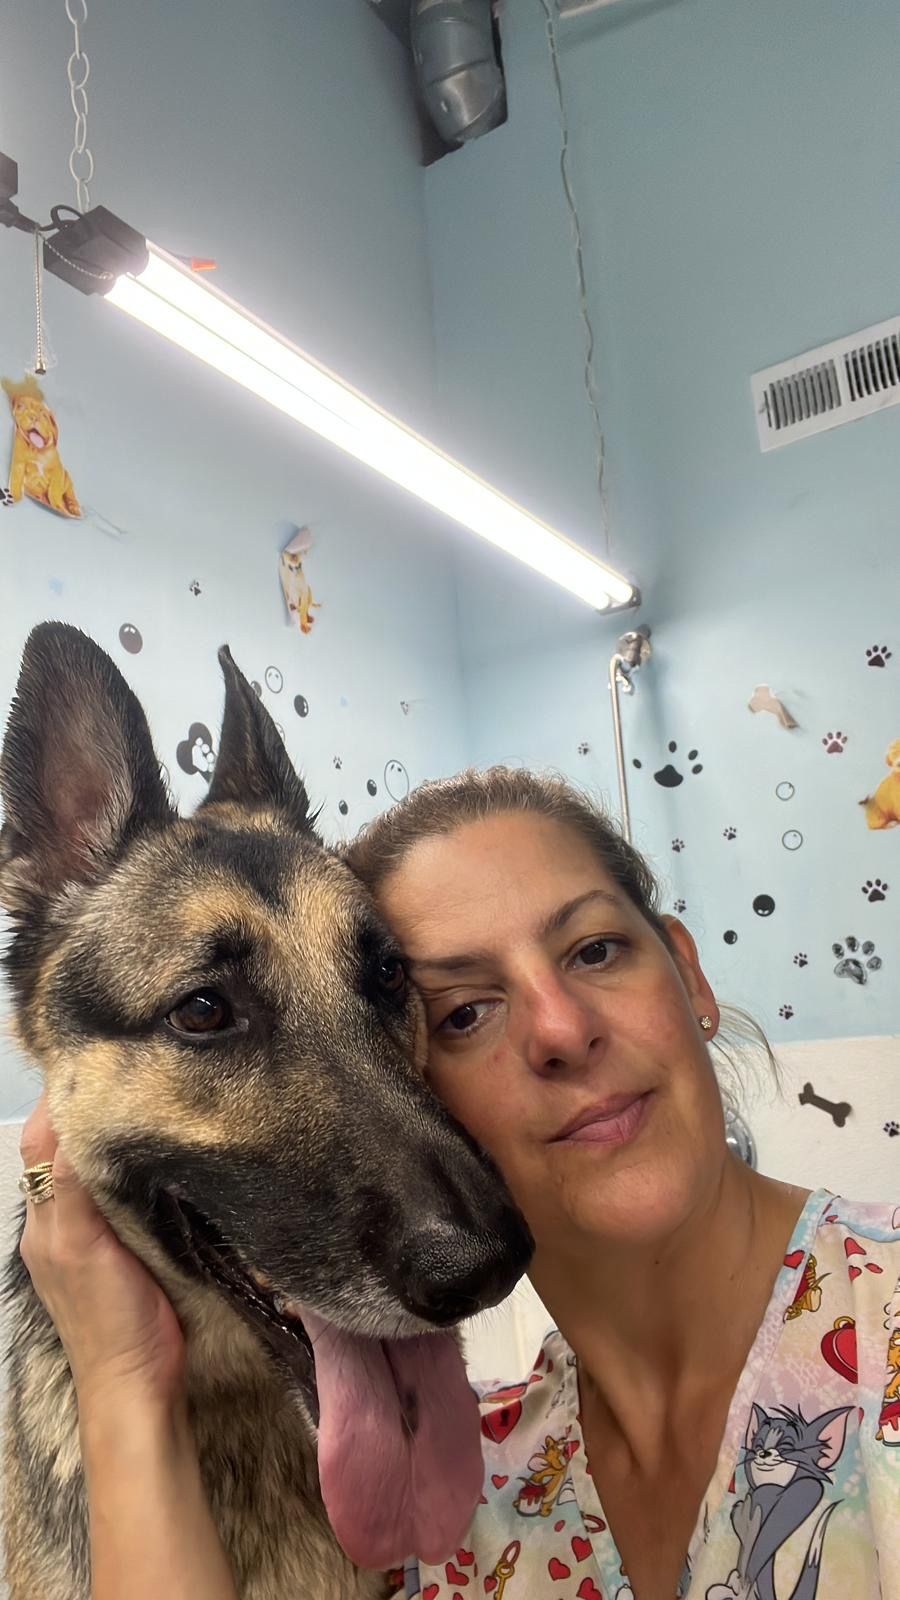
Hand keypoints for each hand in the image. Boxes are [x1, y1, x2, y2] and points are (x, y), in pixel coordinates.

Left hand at [19, 1093, 185, 1410]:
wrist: (137, 1387)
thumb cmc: (115, 1322)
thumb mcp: (84, 1246)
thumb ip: (74, 1186)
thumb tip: (75, 1121)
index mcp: (44, 1218)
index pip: (44, 1139)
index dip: (64, 1099)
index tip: (96, 1057)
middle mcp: (55, 1224)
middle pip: (60, 1150)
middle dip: (84, 1111)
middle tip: (124, 1070)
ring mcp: (82, 1240)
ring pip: (84, 1171)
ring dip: (103, 1137)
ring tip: (136, 1101)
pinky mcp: (111, 1254)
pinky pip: (107, 1197)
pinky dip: (119, 1169)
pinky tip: (145, 1159)